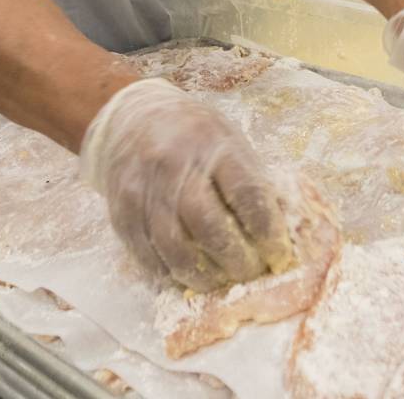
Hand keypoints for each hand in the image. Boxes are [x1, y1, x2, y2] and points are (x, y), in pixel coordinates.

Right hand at [79, 79, 293, 291]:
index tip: (279, 256)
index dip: (267, 232)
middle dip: (236, 260)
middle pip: (207, 225)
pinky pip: (146, 256)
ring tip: (222, 283)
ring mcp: (142, 190)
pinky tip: (189, 279)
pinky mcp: (120, 213)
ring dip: (204, 276)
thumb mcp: (230, 142)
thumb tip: (283, 233)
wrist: (132, 119)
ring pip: (174, 247)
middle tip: (252, 275)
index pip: (246, 194)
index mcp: (213, 144)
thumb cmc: (195, 135)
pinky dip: (171, 274)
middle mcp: (174, 165)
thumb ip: (251, 182)